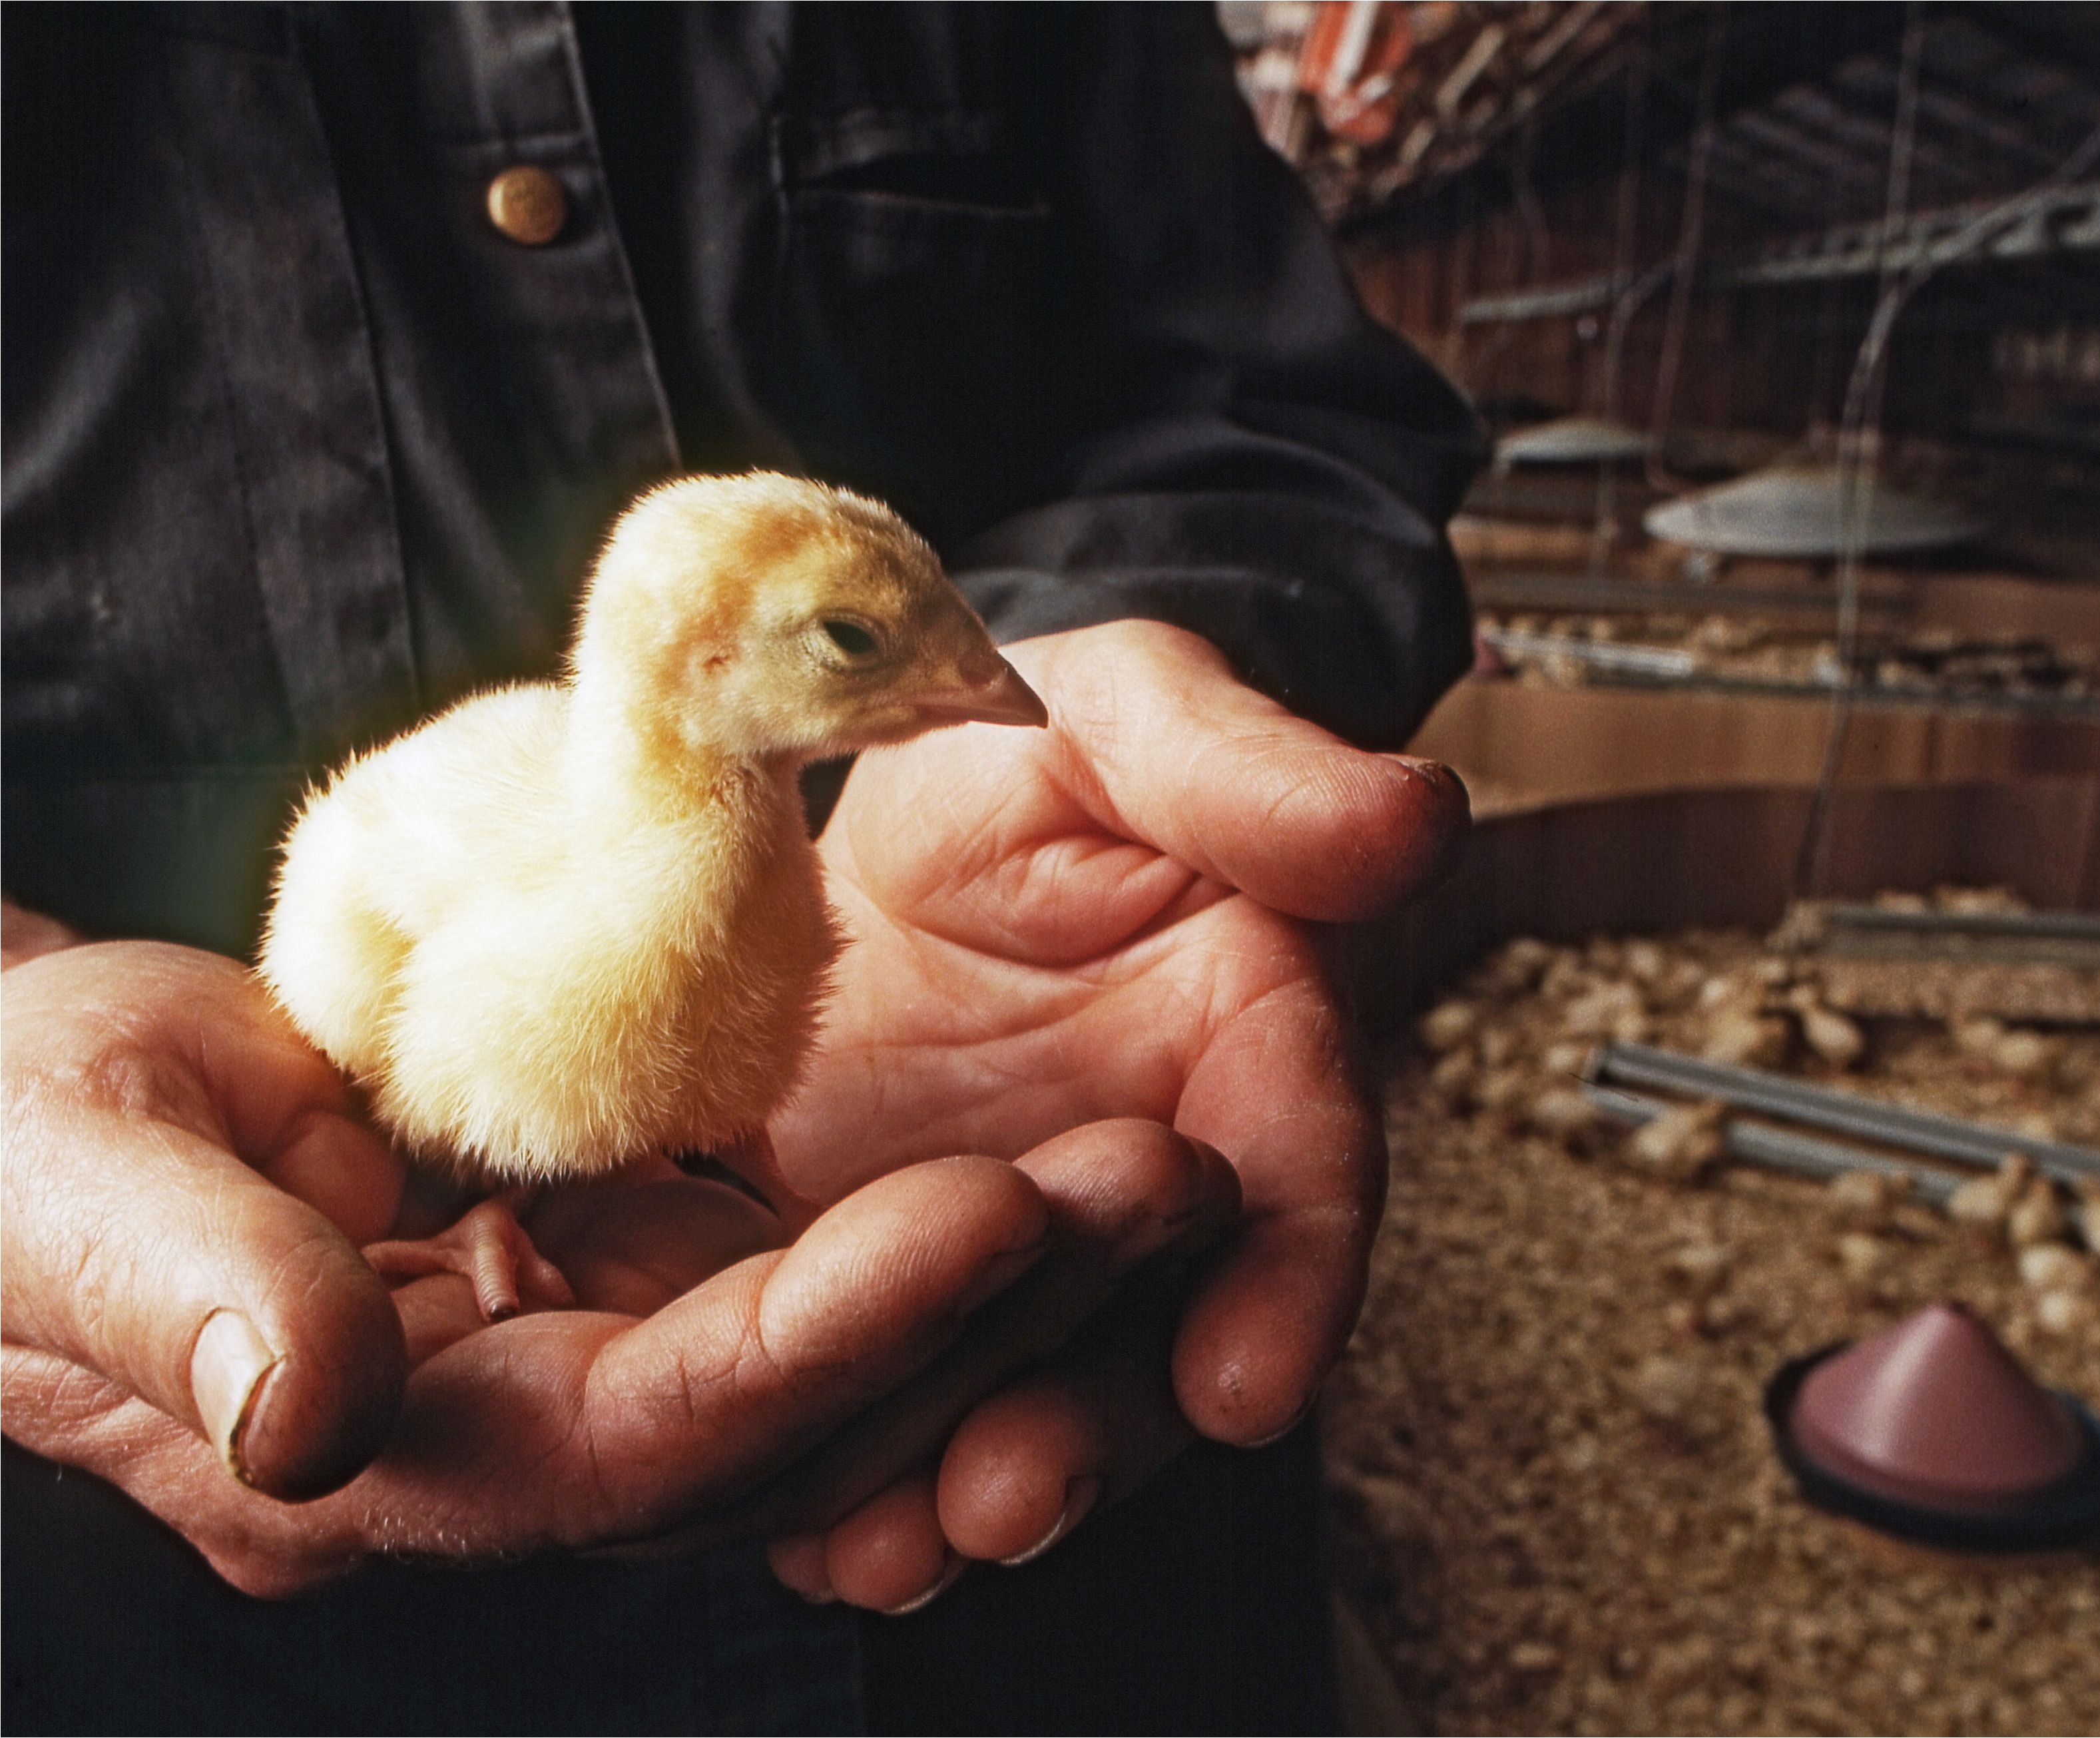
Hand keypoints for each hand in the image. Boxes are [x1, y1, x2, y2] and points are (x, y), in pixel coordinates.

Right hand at [0, 934, 1240, 1595]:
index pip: (650, 1430)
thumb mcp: (56, 1181)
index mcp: (380, 1458)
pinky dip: (921, 1235)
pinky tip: (1047, 1156)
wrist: (15, 1119)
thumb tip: (307, 1416)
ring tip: (1156, 1166)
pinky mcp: (603, 1299)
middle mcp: (511, 1453)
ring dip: (995, 1279)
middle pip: (787, 1418)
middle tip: (1154, 1182)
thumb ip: (177, 1294)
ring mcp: (570, 1379)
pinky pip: (798, 1288)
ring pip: (830, 1362)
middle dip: (977, 1312)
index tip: (991, 1210)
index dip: (826, 1334)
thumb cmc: (6, 1141)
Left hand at [765, 619, 1465, 1601]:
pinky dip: (858, 1465)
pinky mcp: (905, 1284)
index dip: (1287, 1283)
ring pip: (1037, 1391)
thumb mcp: (1125, 715)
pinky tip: (806, 1531)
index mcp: (1250, 1043)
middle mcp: (1161, 1180)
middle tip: (1006, 1498)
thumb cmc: (1030, 745)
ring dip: (974, 1479)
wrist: (880, 813)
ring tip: (888, 1551)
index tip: (1246, 1388)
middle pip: (1167, 1333)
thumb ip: (1250, 772)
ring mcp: (1034, 1250)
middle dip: (1100, 1429)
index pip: (1304, 1172)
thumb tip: (1408, 820)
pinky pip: (901, 1393)